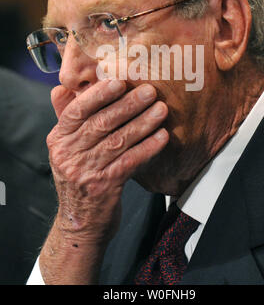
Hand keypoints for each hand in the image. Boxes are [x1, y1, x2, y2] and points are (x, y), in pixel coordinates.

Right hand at [47, 78, 168, 244]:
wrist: (80, 224)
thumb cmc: (79, 177)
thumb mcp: (66, 149)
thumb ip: (66, 118)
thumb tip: (62, 87)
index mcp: (58, 139)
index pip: (77, 111)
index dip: (99, 94)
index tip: (119, 81)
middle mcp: (68, 155)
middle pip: (101, 123)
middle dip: (128, 105)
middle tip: (150, 91)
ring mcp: (85, 172)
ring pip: (118, 141)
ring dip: (143, 123)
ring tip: (161, 110)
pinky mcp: (104, 188)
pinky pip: (130, 162)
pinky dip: (148, 148)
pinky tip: (162, 137)